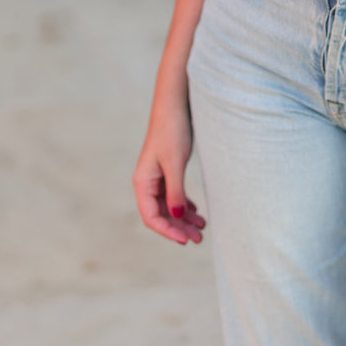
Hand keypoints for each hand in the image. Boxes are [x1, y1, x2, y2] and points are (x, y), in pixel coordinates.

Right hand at [133, 102, 205, 245]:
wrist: (175, 105)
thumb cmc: (172, 131)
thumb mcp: (175, 163)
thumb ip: (176, 191)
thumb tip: (177, 217)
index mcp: (143, 182)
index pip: (151, 217)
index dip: (168, 231)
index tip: (185, 240)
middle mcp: (147, 182)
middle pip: (161, 214)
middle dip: (179, 228)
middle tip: (199, 238)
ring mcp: (157, 177)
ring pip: (170, 205)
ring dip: (184, 218)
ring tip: (202, 227)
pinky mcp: (167, 170)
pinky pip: (174, 194)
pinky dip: (185, 204)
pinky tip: (196, 211)